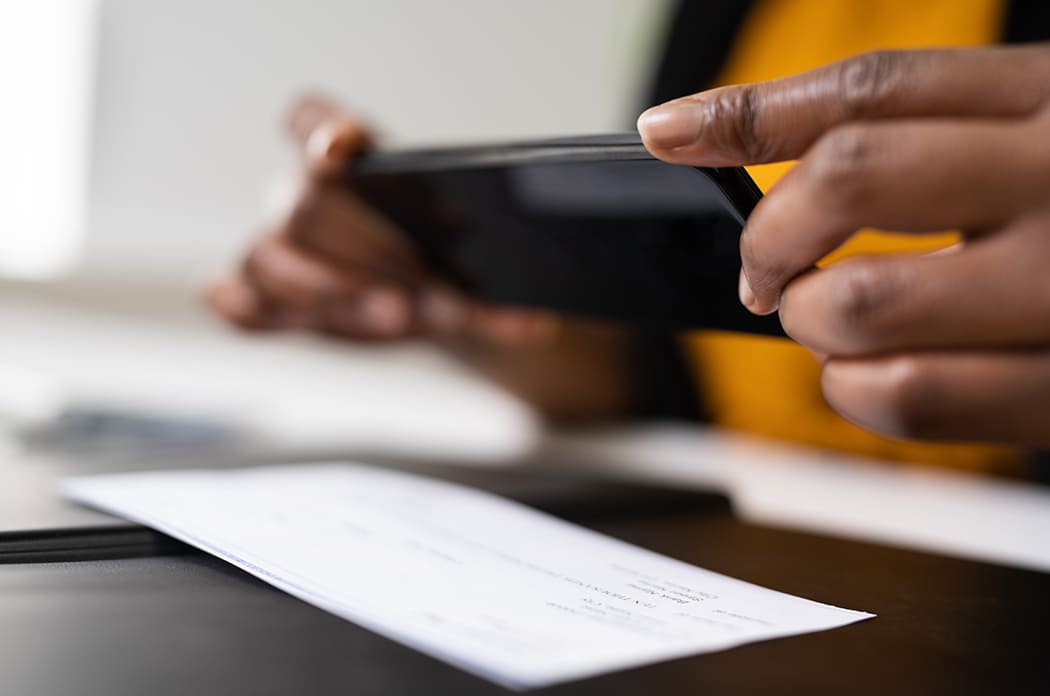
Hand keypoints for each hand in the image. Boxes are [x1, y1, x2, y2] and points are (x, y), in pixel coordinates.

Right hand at [208, 96, 550, 344]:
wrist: (446, 302)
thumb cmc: (452, 257)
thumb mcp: (477, 248)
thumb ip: (491, 267)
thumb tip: (535, 313)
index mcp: (349, 158)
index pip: (310, 119)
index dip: (320, 130)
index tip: (344, 150)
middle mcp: (303, 195)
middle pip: (302, 205)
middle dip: (364, 251)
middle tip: (416, 289)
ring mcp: (284, 252)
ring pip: (268, 256)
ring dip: (331, 292)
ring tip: (395, 316)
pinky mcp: (277, 305)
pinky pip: (239, 303)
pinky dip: (242, 309)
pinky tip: (253, 310)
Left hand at [638, 45, 1049, 445]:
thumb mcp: (1045, 129)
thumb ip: (929, 132)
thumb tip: (742, 138)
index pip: (870, 89)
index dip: (749, 110)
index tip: (670, 129)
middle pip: (848, 180)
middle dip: (771, 235)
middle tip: (767, 269)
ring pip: (861, 306)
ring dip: (809, 323)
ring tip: (827, 322)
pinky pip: (910, 397)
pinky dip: (852, 391)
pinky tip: (868, 373)